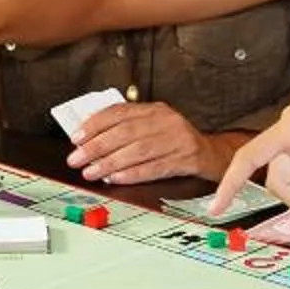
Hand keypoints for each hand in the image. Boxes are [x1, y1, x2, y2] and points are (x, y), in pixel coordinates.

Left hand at [67, 101, 209, 185]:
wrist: (213, 154)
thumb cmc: (176, 143)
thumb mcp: (154, 128)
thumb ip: (127, 130)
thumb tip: (89, 141)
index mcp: (155, 109)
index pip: (119, 112)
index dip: (95, 124)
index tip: (76, 137)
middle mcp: (167, 121)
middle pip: (126, 132)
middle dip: (97, 146)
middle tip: (77, 159)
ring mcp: (178, 139)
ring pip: (138, 150)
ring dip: (110, 162)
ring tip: (92, 172)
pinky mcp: (186, 159)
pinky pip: (154, 167)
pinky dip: (132, 174)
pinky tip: (116, 178)